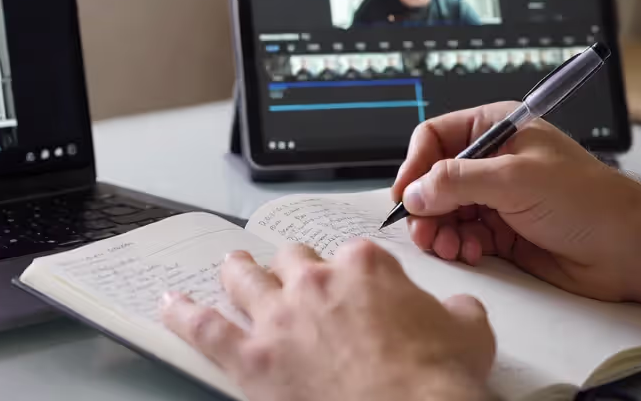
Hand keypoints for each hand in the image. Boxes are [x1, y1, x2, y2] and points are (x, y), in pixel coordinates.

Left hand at [160, 242, 494, 400]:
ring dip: (236, 271)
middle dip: (291, 268)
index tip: (354, 286)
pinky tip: (170, 306)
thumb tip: (460, 310)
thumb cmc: (436, 383)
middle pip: (293, 261)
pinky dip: (183, 315)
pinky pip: (204, 329)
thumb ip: (456, 311)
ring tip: (230, 265)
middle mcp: (315, 283)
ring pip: (245, 280)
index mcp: (365, 268)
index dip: (352, 274)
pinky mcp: (251, 359)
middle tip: (289, 274)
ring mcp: (279, 318)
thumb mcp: (469, 333)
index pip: (351, 257)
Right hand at [392, 101, 640, 300]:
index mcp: (496, 129)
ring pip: (444, 211)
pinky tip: (469, 253)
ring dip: (439, 230)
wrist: (628, 248)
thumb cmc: (587, 201)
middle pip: (434, 179)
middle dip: (426, 206)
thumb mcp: (516, 180)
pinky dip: (458, 246)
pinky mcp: (502, 231)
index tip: (406, 195)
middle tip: (424, 232)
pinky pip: (462, 236)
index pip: (435, 137)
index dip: (415, 165)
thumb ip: (458, 182)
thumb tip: (415, 193)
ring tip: (449, 247)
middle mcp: (492, 161)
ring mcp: (496, 197)